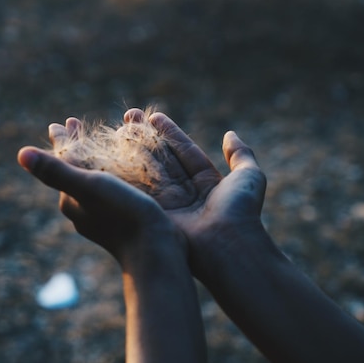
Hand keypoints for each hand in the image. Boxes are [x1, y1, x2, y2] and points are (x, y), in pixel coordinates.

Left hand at [17, 118, 186, 266]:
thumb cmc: (122, 216)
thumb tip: (21, 153)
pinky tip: (129, 163)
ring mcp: (105, 215)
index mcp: (72, 200)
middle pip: (78, 169)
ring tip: (104, 138)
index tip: (63, 121)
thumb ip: (57, 171)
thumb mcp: (89, 187)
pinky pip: (117, 186)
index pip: (63, 163)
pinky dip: (118, 169)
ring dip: (99, 155)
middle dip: (78, 146)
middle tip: (76, 123)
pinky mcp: (127, 218)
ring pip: (98, 178)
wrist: (157, 252)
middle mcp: (85, 209)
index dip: (63, 140)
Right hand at [122, 108, 266, 278]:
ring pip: (148, 170)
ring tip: (120, 127)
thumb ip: (240, 154)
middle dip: (146, 137)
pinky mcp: (154, 214)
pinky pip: (140, 188)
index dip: (170, 133)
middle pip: (163, 158)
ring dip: (133, 148)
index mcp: (207, 183)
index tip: (153, 116)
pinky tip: (114, 150)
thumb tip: (230, 135)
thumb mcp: (249, 176)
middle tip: (128, 116)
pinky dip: (127, 170)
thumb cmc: (241, 210)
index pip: (185, 151)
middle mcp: (185, 193)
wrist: (228, 246)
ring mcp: (169, 204)